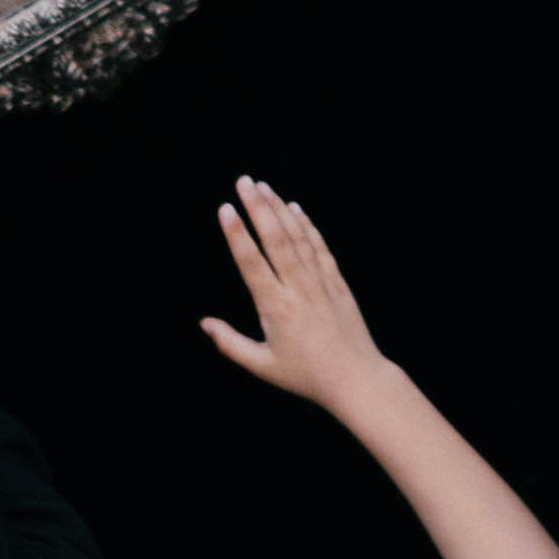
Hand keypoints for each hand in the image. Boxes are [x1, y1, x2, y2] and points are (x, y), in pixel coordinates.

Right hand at [200, 176, 389, 415]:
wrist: (355, 378)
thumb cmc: (305, 376)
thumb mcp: (262, 366)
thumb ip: (230, 344)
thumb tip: (204, 323)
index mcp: (276, 309)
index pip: (252, 264)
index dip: (237, 235)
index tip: (225, 209)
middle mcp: (298, 289)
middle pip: (275, 240)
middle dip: (258, 207)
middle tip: (243, 181)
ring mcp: (320, 281)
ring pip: (297, 237)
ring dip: (279, 209)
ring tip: (263, 186)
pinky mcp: (337, 281)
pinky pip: (319, 246)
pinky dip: (307, 225)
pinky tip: (295, 208)